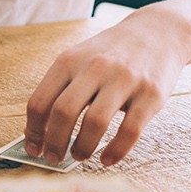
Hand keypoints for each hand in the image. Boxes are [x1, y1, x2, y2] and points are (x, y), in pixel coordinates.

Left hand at [23, 19, 187, 165]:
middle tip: (53, 158)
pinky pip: (130, 130)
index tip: (32, 148)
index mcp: (69, 61)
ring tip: (78, 156)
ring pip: (94, 123)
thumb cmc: (111, 53)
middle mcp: (94, 68)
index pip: (40, 101)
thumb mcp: (79, 58)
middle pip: (63, 112)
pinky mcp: (150, 95)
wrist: (158, 32)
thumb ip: (61, 87)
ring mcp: (124, 80)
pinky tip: (107, 159)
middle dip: (54, 143)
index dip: (33, 130)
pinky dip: (116, 151)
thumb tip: (41, 131)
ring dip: (82, 147)